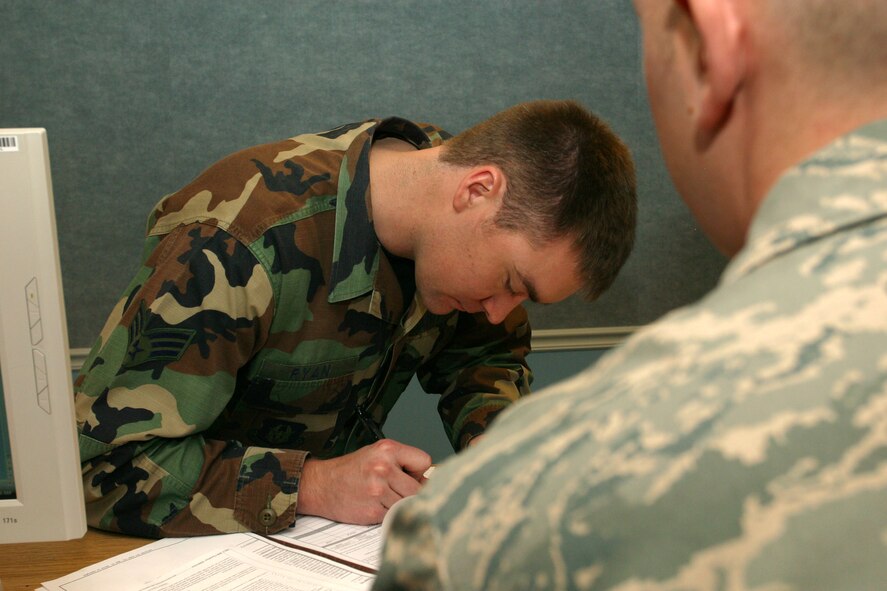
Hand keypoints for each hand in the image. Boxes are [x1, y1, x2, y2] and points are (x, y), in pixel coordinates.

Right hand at [297, 439, 431, 524]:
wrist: (321, 485)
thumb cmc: (350, 470)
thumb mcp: (376, 454)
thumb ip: (402, 461)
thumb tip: (429, 477)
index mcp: (387, 450)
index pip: (424, 462)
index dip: (420, 472)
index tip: (413, 477)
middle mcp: (383, 468)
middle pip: (419, 488)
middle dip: (410, 491)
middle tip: (395, 490)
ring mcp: (378, 490)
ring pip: (407, 503)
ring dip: (398, 504)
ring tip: (381, 496)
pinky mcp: (373, 510)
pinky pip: (394, 515)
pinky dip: (387, 513)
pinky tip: (375, 505)